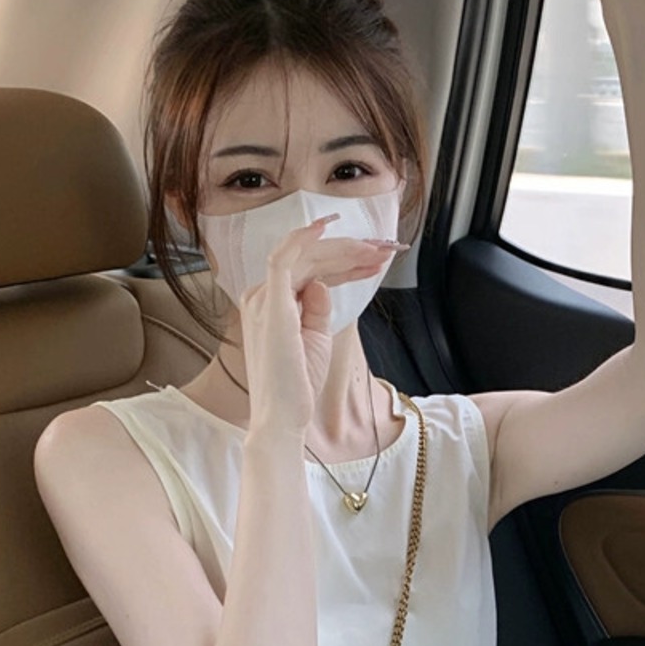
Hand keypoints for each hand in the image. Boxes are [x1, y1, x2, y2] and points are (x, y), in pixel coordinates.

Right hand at [237, 216, 403, 436]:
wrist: (283, 418)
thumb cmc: (297, 385)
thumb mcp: (315, 338)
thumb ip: (317, 307)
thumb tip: (322, 284)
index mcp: (270, 305)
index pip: (309, 271)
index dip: (343, 262)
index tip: (373, 261)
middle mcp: (261, 297)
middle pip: (308, 260)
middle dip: (349, 252)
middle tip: (382, 249)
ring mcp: (263, 300)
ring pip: (305, 257)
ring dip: (342, 250)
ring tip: (376, 250)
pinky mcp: (271, 307)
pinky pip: (284, 259)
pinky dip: (304, 239)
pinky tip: (326, 228)